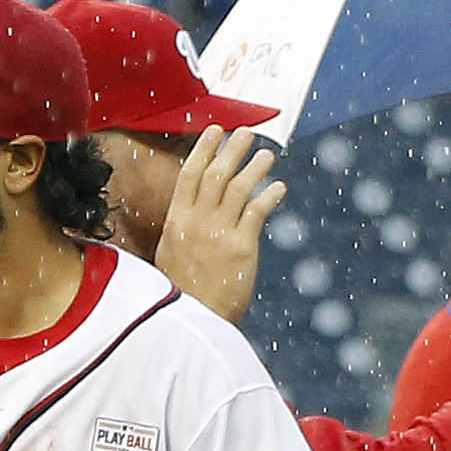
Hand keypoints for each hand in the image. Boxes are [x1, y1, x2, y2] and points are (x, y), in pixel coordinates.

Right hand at [152, 126, 286, 321]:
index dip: (203, 149)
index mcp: (176, 219)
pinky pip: (257, 213)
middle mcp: (196, 220)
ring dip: (254, 168)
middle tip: (246, 133)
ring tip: (268, 155)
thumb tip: (191, 216)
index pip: (190, 174)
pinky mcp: (241, 247)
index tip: (214, 130)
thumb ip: (183, 230)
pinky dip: (269, 196)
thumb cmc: (182, 291)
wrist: (190, 319)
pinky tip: (279, 187)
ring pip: (238, 188)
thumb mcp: (171, 253)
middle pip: (216, 174)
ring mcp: (218, 232)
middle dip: (232, 150)